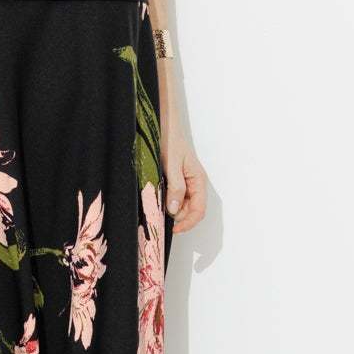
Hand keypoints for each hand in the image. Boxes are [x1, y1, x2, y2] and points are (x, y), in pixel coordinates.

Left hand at [161, 108, 207, 231]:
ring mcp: (185, 182)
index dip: (188, 223)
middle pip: (190, 210)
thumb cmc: (170, 139)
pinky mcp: (175, 180)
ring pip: (180, 205)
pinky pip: (173, 197)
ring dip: (170, 209)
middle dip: (177, 217)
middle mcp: (194, 183)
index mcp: (198, 180)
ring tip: (155, 205)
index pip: (199, 210)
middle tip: (159, 215)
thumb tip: (175, 210)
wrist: (162, 124)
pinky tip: (155, 197)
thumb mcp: (172, 164)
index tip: (174, 229)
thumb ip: (175, 187)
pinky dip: (165, 201)